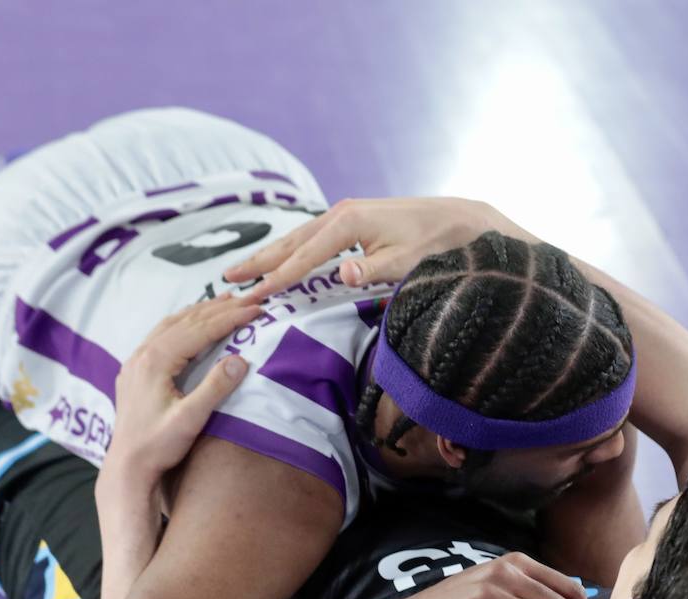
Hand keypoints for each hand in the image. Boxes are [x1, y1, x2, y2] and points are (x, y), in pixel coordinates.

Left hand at [102, 294, 259, 491]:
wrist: (127, 466)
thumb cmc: (158, 446)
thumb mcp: (190, 419)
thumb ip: (215, 388)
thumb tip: (241, 360)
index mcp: (156, 361)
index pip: (200, 330)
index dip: (230, 317)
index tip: (256, 309)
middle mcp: (143, 354)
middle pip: (186, 321)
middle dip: (220, 308)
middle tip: (249, 298)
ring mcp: (136, 361)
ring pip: (172, 324)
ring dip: (201, 311)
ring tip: (227, 301)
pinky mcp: (135, 370)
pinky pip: (161, 334)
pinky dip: (183, 323)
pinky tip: (192, 323)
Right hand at [223, 197, 519, 300]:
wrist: (457, 221)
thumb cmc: (434, 245)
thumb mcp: (405, 262)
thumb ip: (371, 269)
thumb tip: (342, 274)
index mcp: (349, 222)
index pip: (304, 257)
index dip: (277, 279)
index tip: (252, 296)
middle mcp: (341, 213)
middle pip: (291, 242)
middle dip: (260, 261)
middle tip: (229, 278)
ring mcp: (345, 213)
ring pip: (298, 237)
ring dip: (269, 254)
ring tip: (243, 270)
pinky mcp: (351, 219)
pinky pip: (311, 237)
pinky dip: (290, 249)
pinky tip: (279, 259)